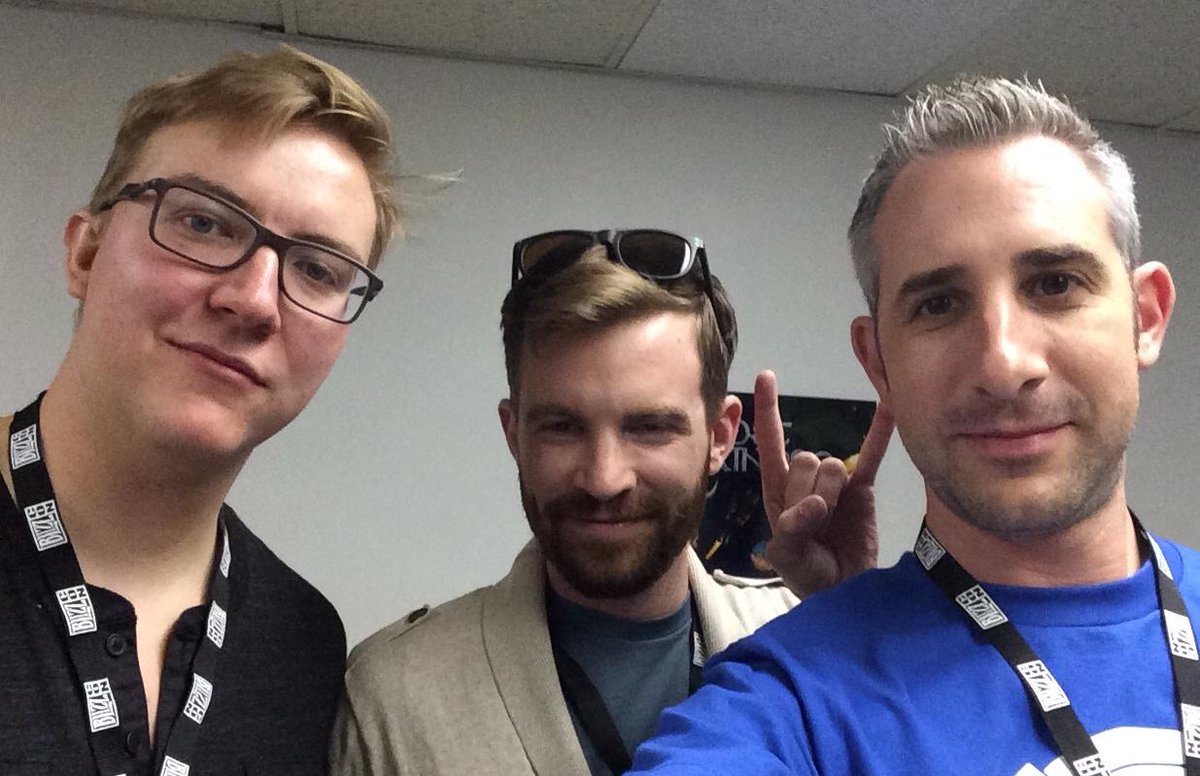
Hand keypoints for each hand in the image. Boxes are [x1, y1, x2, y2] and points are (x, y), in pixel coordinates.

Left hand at [754, 369, 893, 596]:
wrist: (846, 589)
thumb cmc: (808, 574)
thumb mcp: (788, 559)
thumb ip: (791, 533)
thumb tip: (813, 506)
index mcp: (778, 490)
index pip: (769, 443)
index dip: (767, 411)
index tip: (766, 376)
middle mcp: (804, 479)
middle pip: (803, 460)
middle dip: (807, 491)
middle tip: (814, 521)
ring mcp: (835, 480)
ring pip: (831, 464)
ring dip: (832, 492)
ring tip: (832, 518)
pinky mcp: (862, 487)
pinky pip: (870, 455)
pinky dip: (878, 431)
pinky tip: (889, 406)